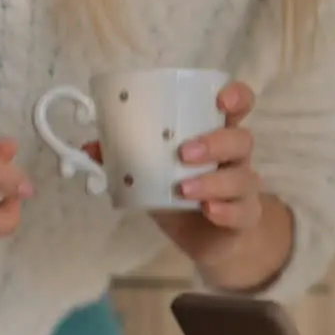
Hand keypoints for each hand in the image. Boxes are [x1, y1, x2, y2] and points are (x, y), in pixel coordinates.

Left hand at [83, 82, 262, 262]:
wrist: (208, 238)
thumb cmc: (181, 194)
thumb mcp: (153, 174)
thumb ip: (125, 158)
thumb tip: (89, 147)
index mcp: (216, 135)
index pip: (239, 106)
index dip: (236, 96)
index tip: (220, 100)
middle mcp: (235, 158)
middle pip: (242, 140)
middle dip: (215, 143)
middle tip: (183, 153)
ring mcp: (243, 188)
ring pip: (243, 178)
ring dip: (213, 181)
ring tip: (184, 188)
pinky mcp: (244, 217)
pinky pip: (242, 211)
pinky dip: (225, 210)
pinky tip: (208, 210)